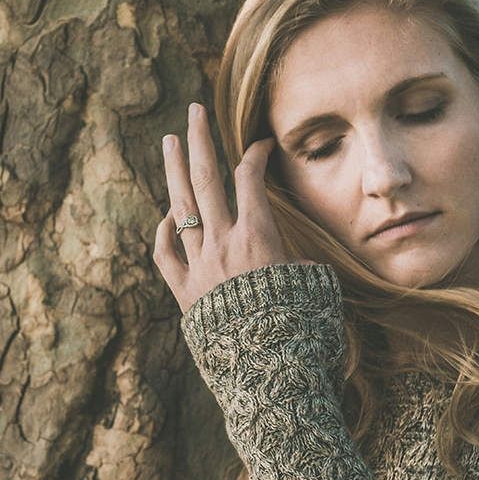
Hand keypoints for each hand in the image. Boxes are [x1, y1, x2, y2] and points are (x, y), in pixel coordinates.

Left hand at [153, 103, 309, 311]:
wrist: (266, 370)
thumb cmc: (300, 326)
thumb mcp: (314, 284)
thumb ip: (300, 260)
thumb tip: (296, 257)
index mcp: (257, 236)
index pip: (250, 178)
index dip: (255, 154)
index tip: (260, 143)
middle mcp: (223, 243)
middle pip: (206, 179)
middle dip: (200, 140)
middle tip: (194, 109)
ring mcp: (198, 265)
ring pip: (180, 207)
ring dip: (174, 171)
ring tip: (169, 141)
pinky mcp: (184, 291)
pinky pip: (165, 253)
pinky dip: (164, 231)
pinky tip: (167, 215)